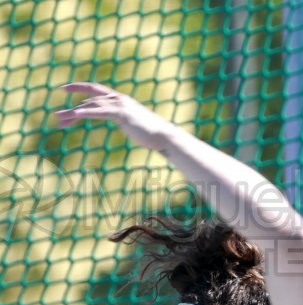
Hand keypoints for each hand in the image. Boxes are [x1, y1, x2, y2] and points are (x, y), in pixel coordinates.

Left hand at [55, 83, 173, 152]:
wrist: (164, 136)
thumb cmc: (152, 135)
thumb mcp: (135, 125)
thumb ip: (126, 121)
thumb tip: (124, 125)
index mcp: (120, 100)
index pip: (96, 91)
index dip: (79, 88)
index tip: (65, 89)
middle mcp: (118, 99)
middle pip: (89, 101)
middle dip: (72, 110)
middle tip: (56, 116)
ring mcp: (119, 105)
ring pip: (90, 106)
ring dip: (72, 114)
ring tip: (59, 120)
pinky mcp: (120, 113)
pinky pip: (98, 112)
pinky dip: (84, 113)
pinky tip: (73, 116)